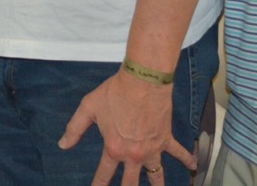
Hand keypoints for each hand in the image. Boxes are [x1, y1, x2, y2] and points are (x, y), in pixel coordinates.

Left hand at [59, 70, 193, 184]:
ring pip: (156, 175)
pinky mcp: (166, 138)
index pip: (104, 175)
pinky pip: (179, 152)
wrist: (143, 80)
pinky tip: (194, 166)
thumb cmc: (115, 92)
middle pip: (131, 183)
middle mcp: (134, 155)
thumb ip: (75, 128)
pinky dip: (187, 159)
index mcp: (114, 149)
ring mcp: (152, 149)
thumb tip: (62, 145)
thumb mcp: (89, 107)